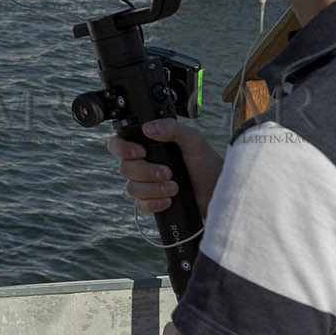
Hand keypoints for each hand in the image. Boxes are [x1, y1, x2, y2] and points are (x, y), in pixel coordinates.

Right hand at [107, 118, 223, 218]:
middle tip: (168, 172)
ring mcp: (146, 184)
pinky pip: (140, 205)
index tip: (141, 152)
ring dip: (153, 189)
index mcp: (148, 145)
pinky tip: (168, 200)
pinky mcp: (151, 202)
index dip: (123, 149)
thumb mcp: (193, 140)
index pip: (118, 144)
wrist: (217, 191)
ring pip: (132, 188)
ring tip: (174, 188)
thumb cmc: (206, 163)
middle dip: (147, 172)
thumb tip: (148, 128)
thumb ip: (172, 128)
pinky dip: (154, 203)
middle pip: (124, 168)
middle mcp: (143, 163)